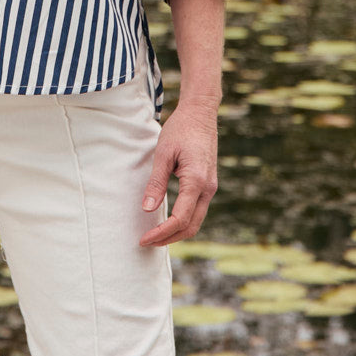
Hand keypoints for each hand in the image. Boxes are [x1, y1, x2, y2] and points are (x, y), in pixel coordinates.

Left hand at [138, 101, 219, 246]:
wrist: (200, 113)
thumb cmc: (181, 129)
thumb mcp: (164, 154)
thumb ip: (156, 183)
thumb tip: (147, 209)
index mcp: (197, 181)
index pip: (180, 219)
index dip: (161, 233)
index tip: (144, 239)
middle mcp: (208, 188)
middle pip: (191, 226)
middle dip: (169, 238)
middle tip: (146, 242)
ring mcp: (210, 187)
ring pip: (196, 221)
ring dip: (176, 232)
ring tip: (155, 236)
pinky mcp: (208, 184)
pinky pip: (197, 210)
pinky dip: (183, 222)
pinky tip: (168, 221)